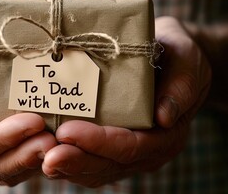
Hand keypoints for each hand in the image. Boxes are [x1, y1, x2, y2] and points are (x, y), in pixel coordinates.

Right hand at [0, 20, 56, 185]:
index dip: (2, 139)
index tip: (32, 121)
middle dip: (25, 155)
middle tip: (53, 140)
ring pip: (13, 168)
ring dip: (38, 159)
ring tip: (63, 143)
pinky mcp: (6, 144)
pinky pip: (24, 157)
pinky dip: (43, 153)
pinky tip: (63, 140)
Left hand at [42, 16, 210, 186]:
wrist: (170, 59)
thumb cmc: (177, 58)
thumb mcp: (187, 61)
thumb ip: (180, 87)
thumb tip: (163, 117)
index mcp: (166, 135)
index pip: (131, 146)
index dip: (99, 142)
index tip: (68, 132)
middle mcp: (147, 150)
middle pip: (109, 165)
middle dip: (76, 161)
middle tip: (46, 157)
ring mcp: (128, 153)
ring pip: (96, 169)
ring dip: (67, 166)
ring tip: (40, 158)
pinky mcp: (111, 147)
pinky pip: (89, 161)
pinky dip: (68, 159)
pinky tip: (45, 153)